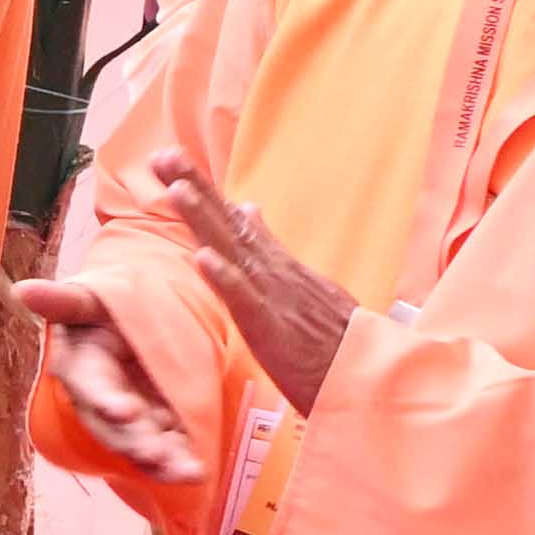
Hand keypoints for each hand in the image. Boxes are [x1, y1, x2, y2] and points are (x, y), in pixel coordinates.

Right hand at [15, 277, 203, 485]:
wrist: (130, 320)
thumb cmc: (104, 304)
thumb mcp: (88, 297)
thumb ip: (63, 299)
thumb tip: (21, 290)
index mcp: (80, 366)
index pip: (88, 386)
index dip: (103, 400)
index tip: (123, 411)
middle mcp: (99, 399)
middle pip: (112, 428)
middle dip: (134, 442)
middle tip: (156, 455)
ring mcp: (128, 415)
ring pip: (139, 445)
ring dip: (161, 463)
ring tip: (188, 473)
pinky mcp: (155, 424)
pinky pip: (165, 448)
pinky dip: (179, 461)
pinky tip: (197, 472)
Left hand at [138, 155, 358, 409]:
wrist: (372, 379)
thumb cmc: (333, 340)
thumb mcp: (300, 285)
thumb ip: (269, 248)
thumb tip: (246, 209)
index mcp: (277, 266)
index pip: (232, 221)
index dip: (201, 189)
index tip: (168, 158)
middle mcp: (276, 273)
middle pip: (228, 225)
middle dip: (195, 188)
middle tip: (162, 154)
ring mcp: (276, 298)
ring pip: (235, 253)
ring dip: (205, 221)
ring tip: (176, 189)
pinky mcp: (276, 329)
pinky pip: (247, 301)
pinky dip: (226, 279)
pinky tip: (203, 258)